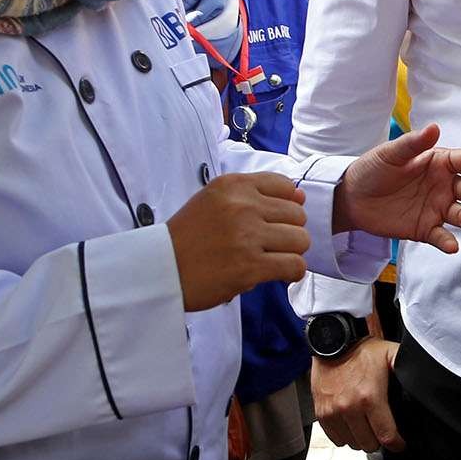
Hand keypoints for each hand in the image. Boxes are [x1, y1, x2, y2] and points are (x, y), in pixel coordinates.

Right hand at [168, 172, 309, 310]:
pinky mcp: (250, 266)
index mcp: (233, 185)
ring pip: (300, 240)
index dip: (286, 206)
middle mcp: (242, 206)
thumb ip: (254, 195)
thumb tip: (300, 196)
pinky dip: (291, 272)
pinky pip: (295, 265)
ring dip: (290, 253)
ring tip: (270, 259)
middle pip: (297, 215)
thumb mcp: (213, 200)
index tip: (273, 220)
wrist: (159, 269)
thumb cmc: (188, 237)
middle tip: (267, 245)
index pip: (285, 186)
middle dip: (288, 232)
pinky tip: (276, 274)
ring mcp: (247, 236)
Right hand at [314, 339, 403, 452]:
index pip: (386, 436)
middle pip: (368, 444)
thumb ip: (406, 367)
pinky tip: (351, 424)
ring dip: (360, 439)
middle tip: (382, 430)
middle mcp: (349, 407)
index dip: (396, 444)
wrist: (332, 341)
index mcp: (370, 397)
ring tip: (366, 426)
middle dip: (379, 440)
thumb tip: (425, 379)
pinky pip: (335, 438)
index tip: (399, 443)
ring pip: (351, 444)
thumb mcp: (391, 354)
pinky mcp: (321, 412)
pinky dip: (344, 435)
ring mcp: (333, 412)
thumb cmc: (361, 348)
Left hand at [337, 123, 460, 253]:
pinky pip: (443, 237)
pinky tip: (452, 246)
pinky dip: (449, 242)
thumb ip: (413, 143)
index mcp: (439, 163)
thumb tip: (434, 128)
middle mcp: (444, 185)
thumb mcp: (391, 153)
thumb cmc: (374, 168)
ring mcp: (437, 208)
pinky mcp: (426, 229)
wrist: (352, 197)